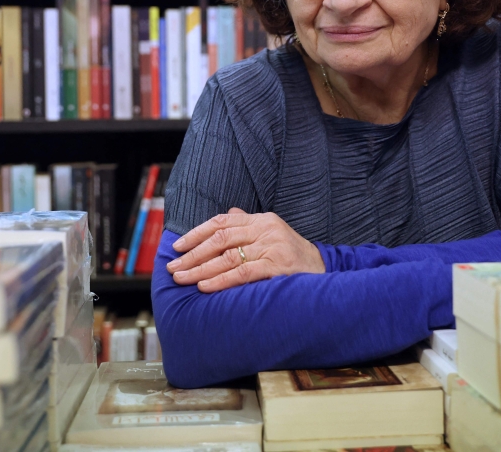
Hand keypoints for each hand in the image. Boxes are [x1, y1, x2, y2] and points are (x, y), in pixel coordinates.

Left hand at [166, 208, 325, 292]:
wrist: (326, 273)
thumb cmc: (295, 256)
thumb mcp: (273, 234)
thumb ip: (250, 224)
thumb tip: (227, 213)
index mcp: (263, 220)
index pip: (222, 221)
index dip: (196, 233)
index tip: (178, 246)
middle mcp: (266, 230)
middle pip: (220, 239)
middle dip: (193, 254)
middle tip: (173, 267)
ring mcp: (272, 247)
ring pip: (227, 258)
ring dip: (200, 270)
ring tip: (182, 279)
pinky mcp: (277, 267)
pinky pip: (242, 273)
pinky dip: (220, 280)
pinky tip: (204, 286)